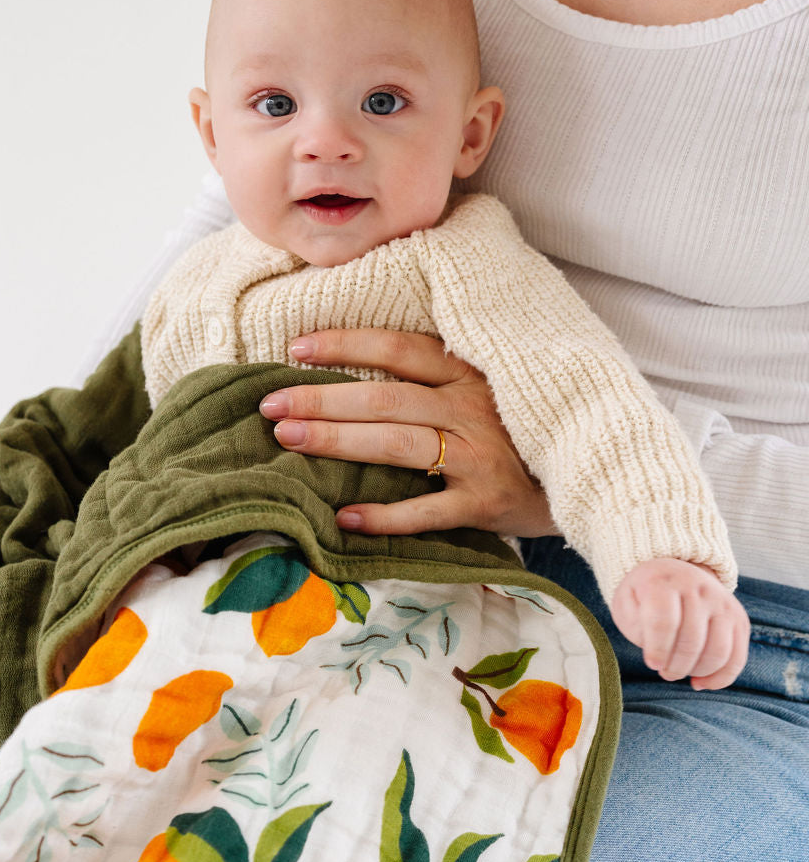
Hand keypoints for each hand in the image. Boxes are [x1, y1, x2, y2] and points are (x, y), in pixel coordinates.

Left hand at [258, 328, 557, 536]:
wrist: (592, 476)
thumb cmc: (526, 429)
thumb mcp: (492, 387)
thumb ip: (441, 377)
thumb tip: (363, 370)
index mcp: (470, 372)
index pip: (398, 348)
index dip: (346, 344)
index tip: (296, 347)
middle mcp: (472, 407)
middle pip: (385, 396)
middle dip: (322, 398)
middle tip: (270, 405)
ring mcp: (479, 455)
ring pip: (397, 443)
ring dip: (338, 441)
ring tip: (289, 440)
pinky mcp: (486, 503)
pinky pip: (427, 510)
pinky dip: (385, 515)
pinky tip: (343, 518)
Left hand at [610, 559, 749, 689]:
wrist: (673, 573)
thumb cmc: (645, 596)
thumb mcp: (627, 603)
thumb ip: (636, 626)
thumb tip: (660, 654)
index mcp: (664, 581)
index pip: (665, 621)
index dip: (658, 649)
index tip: (652, 664)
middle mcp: (699, 587)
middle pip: (692, 640)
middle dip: (676, 666)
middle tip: (664, 671)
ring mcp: (722, 602)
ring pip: (718, 651)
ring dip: (697, 672)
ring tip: (679, 672)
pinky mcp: (738, 618)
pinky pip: (737, 657)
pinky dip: (720, 678)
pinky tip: (700, 683)